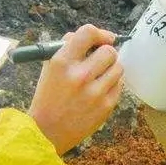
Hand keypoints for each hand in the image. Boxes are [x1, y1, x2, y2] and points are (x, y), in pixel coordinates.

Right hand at [29, 24, 123, 154]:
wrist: (46, 132)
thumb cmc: (48, 96)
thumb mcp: (50, 67)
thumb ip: (68, 48)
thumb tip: (93, 37)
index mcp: (62, 62)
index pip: (88, 32)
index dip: (99, 33)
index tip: (104, 39)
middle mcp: (80, 76)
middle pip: (109, 51)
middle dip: (106, 53)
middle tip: (101, 61)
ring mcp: (95, 92)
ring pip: (118, 68)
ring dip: (111, 69)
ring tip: (100, 77)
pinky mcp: (106, 106)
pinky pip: (119, 85)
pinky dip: (112, 85)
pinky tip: (100, 91)